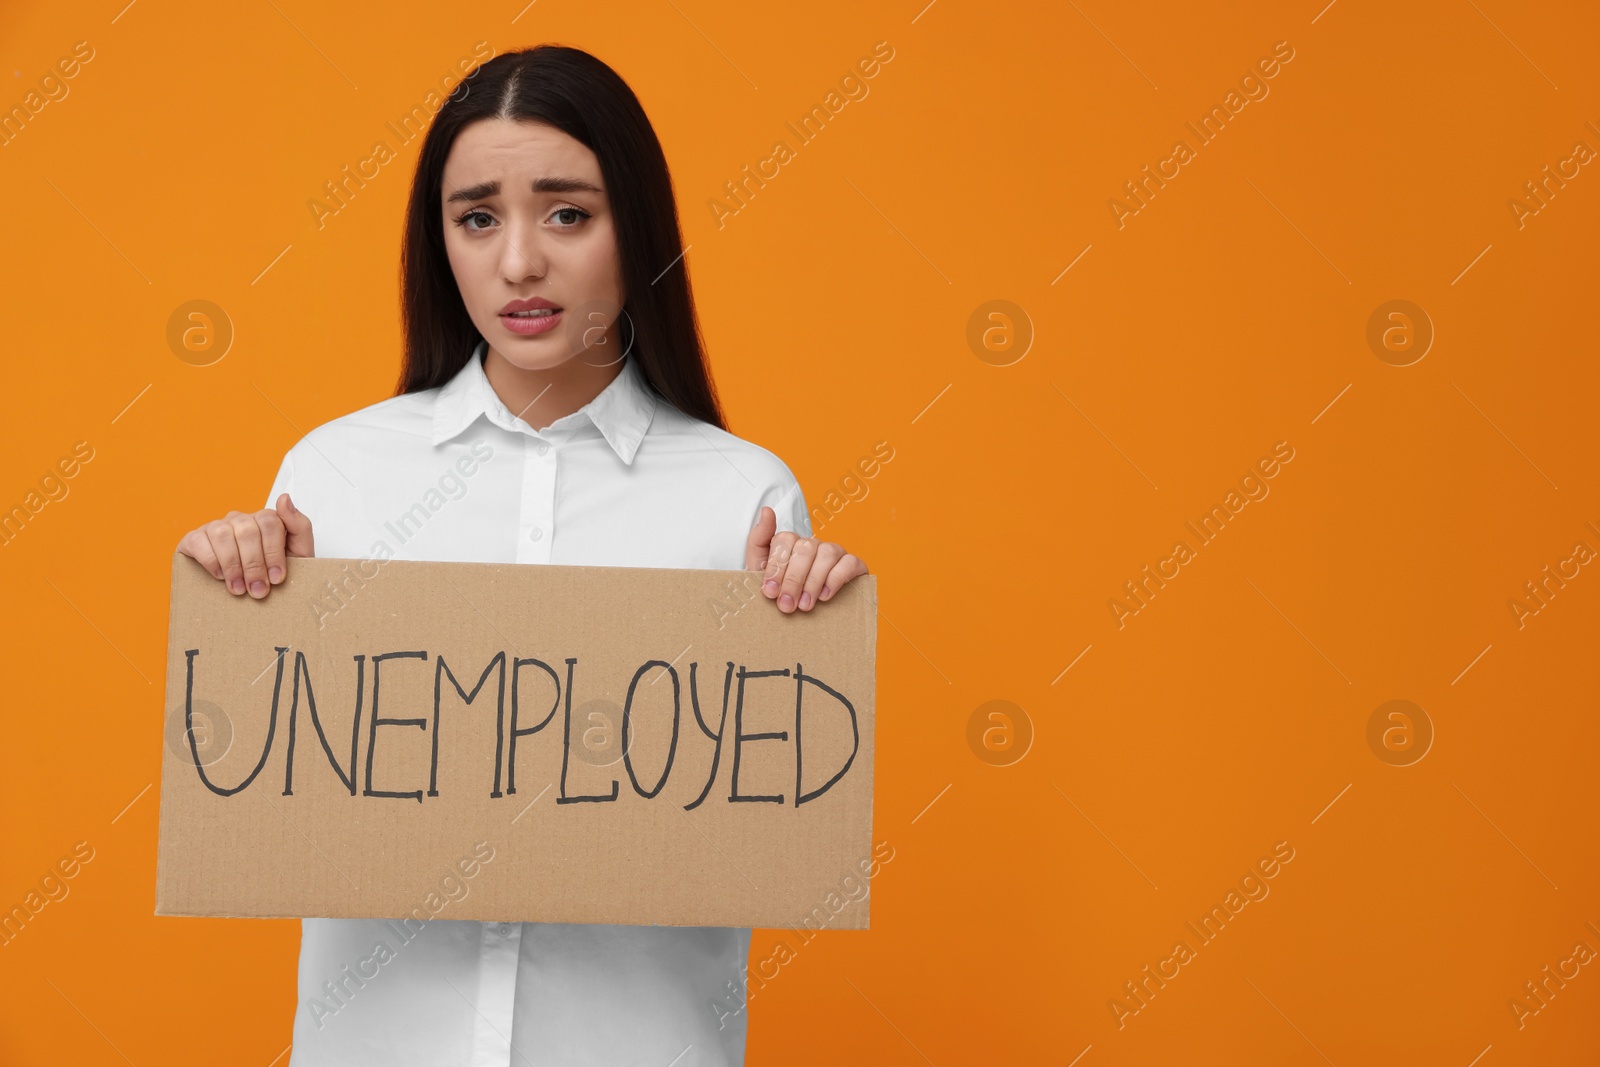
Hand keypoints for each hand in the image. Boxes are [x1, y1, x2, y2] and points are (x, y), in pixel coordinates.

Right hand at [176, 493, 314, 598]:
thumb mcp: (298, 554)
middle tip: (258, 590)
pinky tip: (220, 576)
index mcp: (265, 520)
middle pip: (246, 530)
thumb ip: (299, 526)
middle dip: (254, 565)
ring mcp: (216, 527)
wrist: (256, 599)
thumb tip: (284, 498)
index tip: (276, 578)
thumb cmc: (274, 575)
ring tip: (239, 589)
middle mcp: (239, 520)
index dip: (273, 552)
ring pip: (222, 533)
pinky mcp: (194, 539)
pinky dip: (210, 560)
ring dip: (232, 565)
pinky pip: (197, 541)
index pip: (269, 522)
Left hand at [744, 505, 867, 613]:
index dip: (776, 567)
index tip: (770, 591)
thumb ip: (759, 538)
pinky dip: (836, 579)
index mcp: (791, 542)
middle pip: (805, 549)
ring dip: (813, 581)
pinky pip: (850, 563)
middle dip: (793, 580)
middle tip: (786, 605)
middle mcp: (814, 544)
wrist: (799, 618)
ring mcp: (835, 552)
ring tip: (804, 605)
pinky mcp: (854, 565)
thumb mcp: (760, 567)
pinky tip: (824, 596)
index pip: (785, 540)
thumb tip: (767, 510)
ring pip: (827, 554)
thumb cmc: (780, 591)